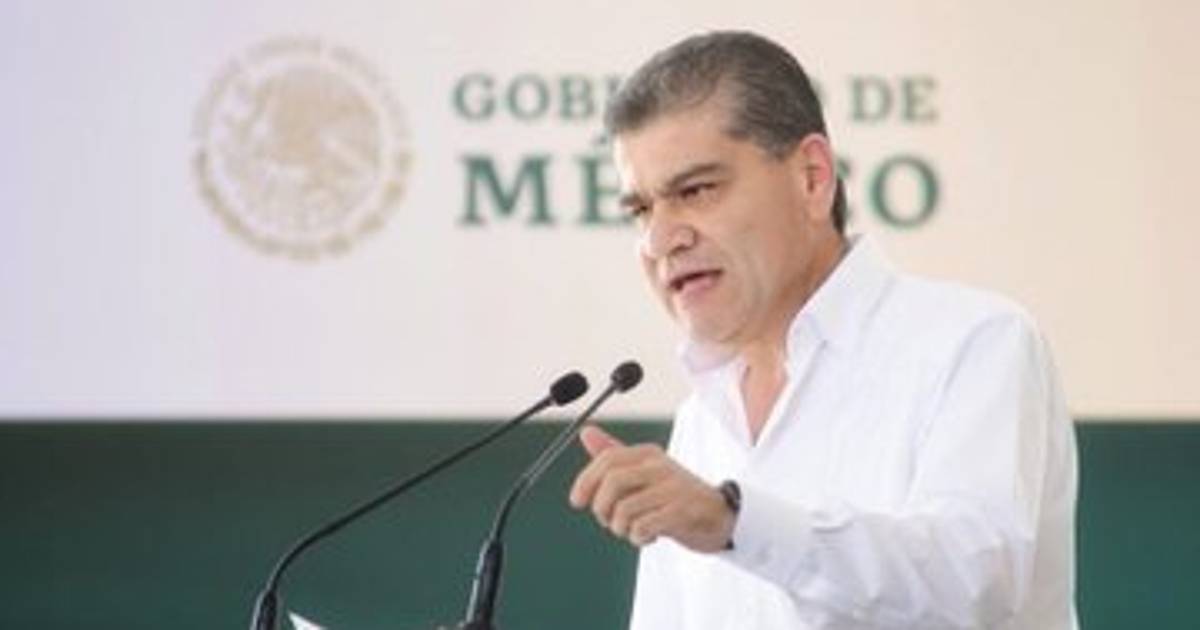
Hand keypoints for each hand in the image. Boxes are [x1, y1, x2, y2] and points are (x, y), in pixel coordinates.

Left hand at [568, 425, 734, 552]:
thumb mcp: (645, 472)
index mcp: (648, 454)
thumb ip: (615, 455)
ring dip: (620, 528)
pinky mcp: (682, 512)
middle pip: (612, 482)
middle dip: (601, 507)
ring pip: (624, 509)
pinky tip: (648, 537)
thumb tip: (586, 433)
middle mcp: (660, 467)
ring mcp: (673, 489)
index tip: (577, 502)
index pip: (607, 460)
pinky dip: (638, 537)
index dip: (585, 481)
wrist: (720, 516)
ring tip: (632, 530)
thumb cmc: (675, 495)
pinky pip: (643, 526)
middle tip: (609, 521)